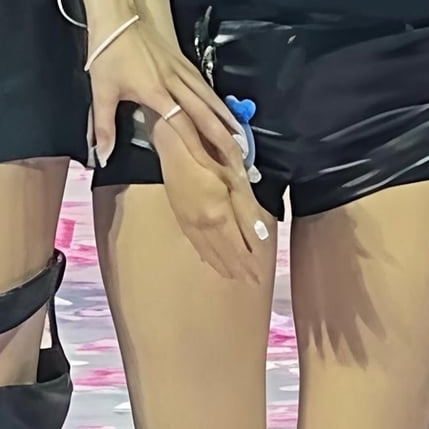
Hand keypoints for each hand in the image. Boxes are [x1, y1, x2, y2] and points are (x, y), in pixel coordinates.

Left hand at [87, 20, 268, 277]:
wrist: (116, 16)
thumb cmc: (107, 55)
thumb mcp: (101, 91)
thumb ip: (104, 127)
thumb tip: (103, 158)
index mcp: (156, 91)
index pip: (182, 124)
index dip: (197, 146)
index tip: (212, 166)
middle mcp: (174, 81)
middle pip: (204, 112)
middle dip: (222, 135)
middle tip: (239, 156)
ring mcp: (181, 69)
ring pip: (208, 96)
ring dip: (225, 117)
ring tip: (240, 136)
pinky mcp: (181, 60)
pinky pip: (203, 84)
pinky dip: (216, 99)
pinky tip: (222, 108)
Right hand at [156, 129, 271, 281]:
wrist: (169, 146)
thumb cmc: (207, 152)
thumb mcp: (234, 177)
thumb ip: (247, 208)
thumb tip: (259, 236)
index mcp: (218, 215)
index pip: (237, 248)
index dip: (248, 264)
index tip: (258, 278)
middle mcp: (202, 225)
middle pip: (222, 254)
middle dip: (237, 270)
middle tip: (250, 283)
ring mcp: (188, 222)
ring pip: (207, 251)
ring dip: (221, 265)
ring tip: (233, 276)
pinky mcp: (179, 216)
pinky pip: (195, 243)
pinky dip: (206, 255)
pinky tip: (209, 258)